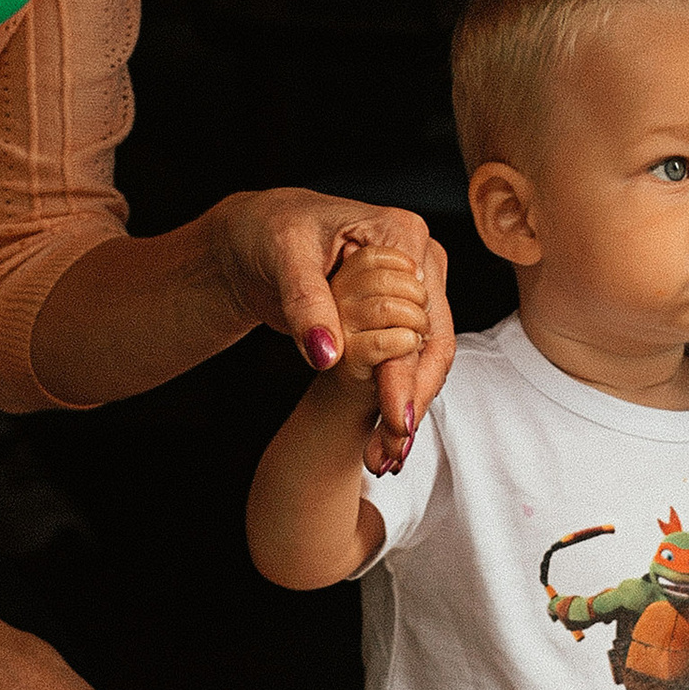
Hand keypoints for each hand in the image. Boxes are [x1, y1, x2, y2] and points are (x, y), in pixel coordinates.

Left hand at [204, 185, 454, 456]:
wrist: (255, 238)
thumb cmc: (269, 231)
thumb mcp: (281, 257)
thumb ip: (306, 303)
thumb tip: (327, 354)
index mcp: (401, 233)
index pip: (417, 313)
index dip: (408, 372)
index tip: (397, 422)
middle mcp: (419, 260)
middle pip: (432, 342)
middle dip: (411, 402)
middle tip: (388, 455)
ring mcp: (414, 289)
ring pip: (424, 359)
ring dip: (405, 410)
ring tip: (384, 458)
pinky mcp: (398, 315)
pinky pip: (405, 362)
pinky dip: (394, 400)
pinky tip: (382, 442)